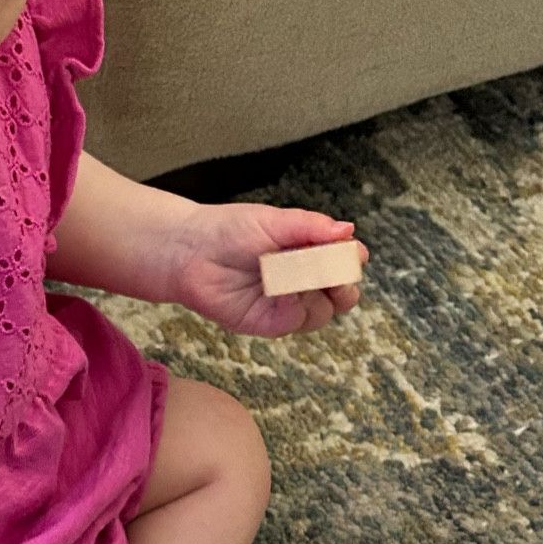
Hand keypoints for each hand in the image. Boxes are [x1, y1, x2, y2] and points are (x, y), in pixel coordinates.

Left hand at [172, 203, 366, 335]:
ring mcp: (287, 303)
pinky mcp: (269, 322)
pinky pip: (296, 321)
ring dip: (317, 294)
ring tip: (298, 274)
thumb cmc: (230, 230)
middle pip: (344, 293)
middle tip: (336, 272)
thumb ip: (312, 227)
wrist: (190, 251)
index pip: (346, 261)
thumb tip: (349, 230)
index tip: (352, 253)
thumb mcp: (275, 221)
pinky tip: (283, 290)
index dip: (352, 259)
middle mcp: (303, 280)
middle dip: (345, 284)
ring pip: (324, 311)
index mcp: (309, 252)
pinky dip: (295, 307)